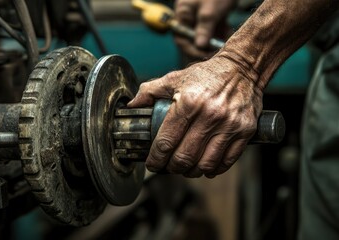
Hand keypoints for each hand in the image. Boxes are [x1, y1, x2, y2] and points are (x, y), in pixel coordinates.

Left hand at [127, 55, 262, 177]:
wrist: (242, 67)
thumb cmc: (207, 74)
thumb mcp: (175, 78)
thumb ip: (150, 91)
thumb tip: (132, 105)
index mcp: (189, 103)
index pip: (166, 142)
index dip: (156, 159)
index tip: (152, 164)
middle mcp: (209, 115)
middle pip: (184, 157)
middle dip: (172, 167)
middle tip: (168, 166)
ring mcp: (229, 125)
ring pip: (205, 164)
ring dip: (192, 171)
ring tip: (186, 168)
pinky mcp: (245, 131)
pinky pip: (227, 161)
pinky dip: (214, 169)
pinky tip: (205, 167)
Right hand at [174, 0, 235, 59]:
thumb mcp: (210, 10)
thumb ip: (204, 29)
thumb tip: (199, 46)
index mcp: (183, 14)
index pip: (182, 39)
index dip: (192, 49)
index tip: (204, 56)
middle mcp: (189, 17)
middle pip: (193, 39)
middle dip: (205, 47)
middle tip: (218, 53)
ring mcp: (200, 16)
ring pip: (205, 36)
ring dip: (215, 42)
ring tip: (226, 44)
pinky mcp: (212, 15)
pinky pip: (214, 30)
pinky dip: (221, 34)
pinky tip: (229, 34)